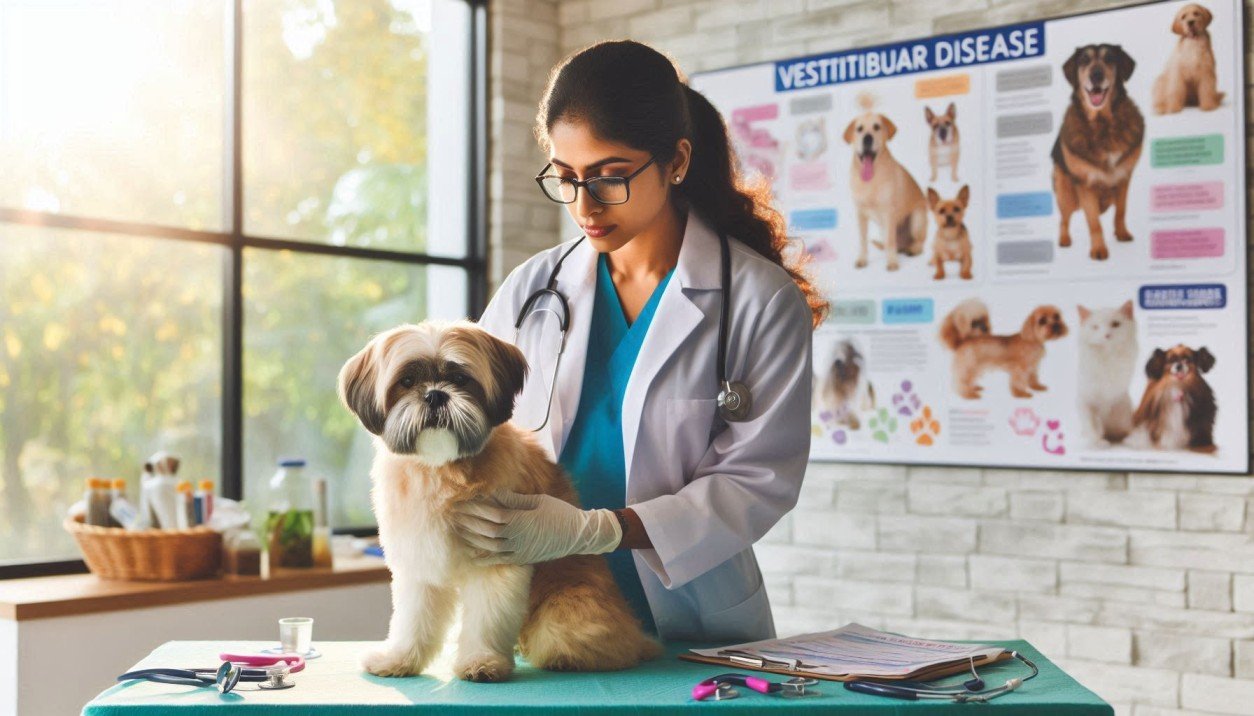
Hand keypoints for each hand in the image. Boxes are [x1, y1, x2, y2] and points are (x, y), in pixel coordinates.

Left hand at [451, 490, 621, 565]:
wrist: (578, 536)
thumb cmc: (560, 513)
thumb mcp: (538, 501)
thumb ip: (513, 499)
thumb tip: (492, 492)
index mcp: (522, 520)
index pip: (491, 513)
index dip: (474, 507)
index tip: (461, 499)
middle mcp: (518, 537)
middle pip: (486, 530)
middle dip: (467, 521)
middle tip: (452, 512)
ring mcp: (519, 551)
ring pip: (489, 546)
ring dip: (471, 538)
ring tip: (457, 529)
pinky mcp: (522, 559)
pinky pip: (499, 560)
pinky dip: (483, 557)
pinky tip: (471, 553)